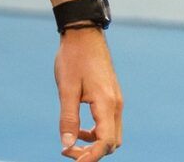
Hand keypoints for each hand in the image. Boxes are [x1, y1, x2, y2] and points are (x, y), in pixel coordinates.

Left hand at [55, 27, 122, 158]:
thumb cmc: (74, 58)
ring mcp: (116, 101)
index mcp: (106, 104)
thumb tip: (66, 145)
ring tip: (71, 142)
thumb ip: (68, 119)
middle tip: (68, 151)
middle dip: (92, 153)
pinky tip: (78, 129)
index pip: (105, 142)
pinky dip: (96, 132)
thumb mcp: (66, 89)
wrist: (83, 34)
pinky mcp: (111, 97)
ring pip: (111, 134)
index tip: (73, 160)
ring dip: (94, 143)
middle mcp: (116, 105)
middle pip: (111, 142)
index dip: (90, 157)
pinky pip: (108, 123)